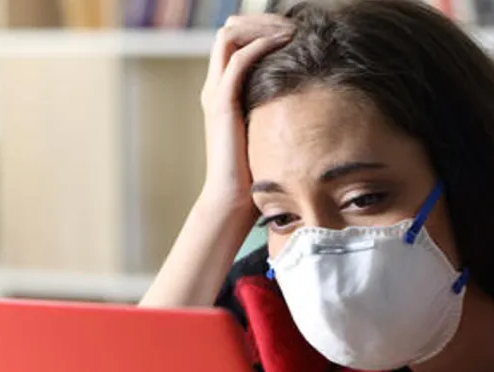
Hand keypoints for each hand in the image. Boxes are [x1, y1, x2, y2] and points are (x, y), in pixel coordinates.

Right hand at [200, 14, 294, 208]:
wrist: (233, 199)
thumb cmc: (254, 171)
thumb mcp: (266, 130)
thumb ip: (274, 108)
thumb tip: (308, 93)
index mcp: (223, 91)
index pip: (234, 40)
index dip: (261, 27)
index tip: (293, 31)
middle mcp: (215, 87)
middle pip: (230, 30)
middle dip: (262, 20)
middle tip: (293, 25)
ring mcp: (215, 94)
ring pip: (229, 36)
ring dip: (261, 26)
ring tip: (292, 30)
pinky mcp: (221, 105)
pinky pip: (237, 61)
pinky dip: (261, 45)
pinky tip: (286, 45)